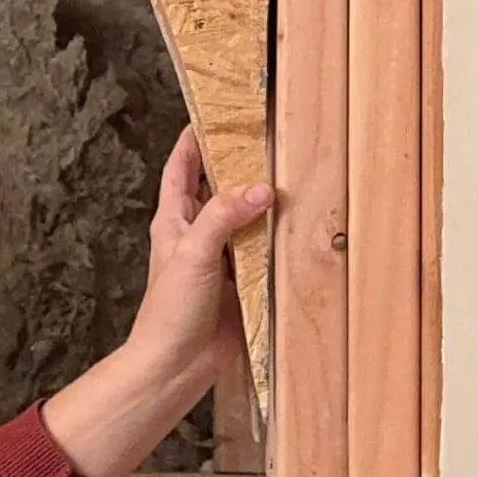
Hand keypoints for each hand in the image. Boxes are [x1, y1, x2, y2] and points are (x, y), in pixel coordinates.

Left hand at [40, 130, 271, 476]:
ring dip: (269, 199)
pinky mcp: (245, 282)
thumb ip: (222, 218)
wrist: (176, 367)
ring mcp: (223, 258)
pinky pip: (267, 250)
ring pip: (249, 217)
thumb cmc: (170, 313)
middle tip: (274, 134)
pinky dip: (283, 236)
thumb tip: (259, 187)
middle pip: (221, 186)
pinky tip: (307, 222)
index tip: (216, 109)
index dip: (195, 138)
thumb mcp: (192, 256)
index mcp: (174, 221)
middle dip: (243, 162)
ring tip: (299, 169)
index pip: (182, 168)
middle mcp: (198, 234)